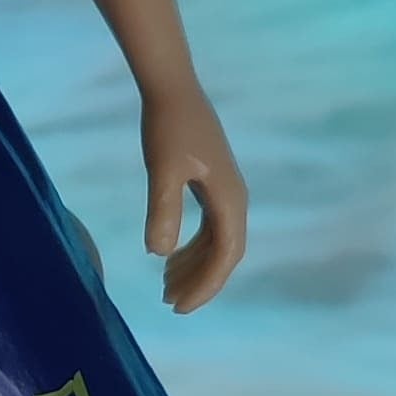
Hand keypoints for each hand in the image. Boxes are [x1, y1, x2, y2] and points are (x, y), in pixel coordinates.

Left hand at [141, 76, 249, 311]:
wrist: (172, 88)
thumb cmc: (167, 126)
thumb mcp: (161, 170)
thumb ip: (163, 210)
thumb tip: (159, 254)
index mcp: (229, 199)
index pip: (225, 256)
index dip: (205, 285)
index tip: (178, 307)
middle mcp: (235, 198)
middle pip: (224, 254)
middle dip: (200, 281)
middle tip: (167, 302)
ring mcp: (225, 190)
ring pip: (217, 242)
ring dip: (195, 266)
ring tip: (164, 285)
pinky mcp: (212, 183)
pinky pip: (209, 226)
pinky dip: (192, 246)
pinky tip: (169, 255)